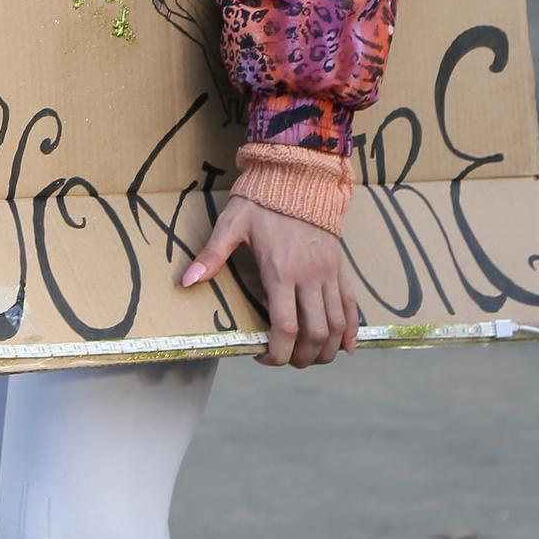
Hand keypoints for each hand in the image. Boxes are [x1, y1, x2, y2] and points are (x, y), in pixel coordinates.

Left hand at [181, 196, 359, 368]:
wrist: (298, 178)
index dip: (276, 352)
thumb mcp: (231, 224)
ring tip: (308, 358)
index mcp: (280, 270)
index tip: (262, 357)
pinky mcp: (341, 270)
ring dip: (326, 350)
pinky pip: (351, 307)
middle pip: (316, 334)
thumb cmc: (261, 202)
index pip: (285, 327)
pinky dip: (350, 331)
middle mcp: (309, 277)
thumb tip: (187, 282)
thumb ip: (212, 255)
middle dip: (301, 357)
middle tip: (285, 360)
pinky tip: (344, 347)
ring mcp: (329, 274)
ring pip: (336, 326)